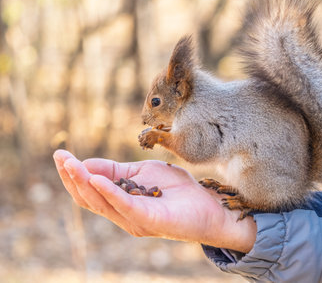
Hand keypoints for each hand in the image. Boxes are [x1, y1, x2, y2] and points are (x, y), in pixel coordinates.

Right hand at [53, 149, 256, 252]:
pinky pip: (125, 206)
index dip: (74, 173)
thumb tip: (87, 165)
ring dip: (84, 183)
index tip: (60, 154)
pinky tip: (96, 178)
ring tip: (71, 165)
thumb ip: (117, 171)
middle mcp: (123, 214)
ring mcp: (135, 219)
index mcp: (120, 203)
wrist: (208, 205)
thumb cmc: (177, 190)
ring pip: (101, 203)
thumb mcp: (142, 173)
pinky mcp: (149, 220)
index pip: (90, 190)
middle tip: (60, 158)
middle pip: (89, 198)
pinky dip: (109, 192)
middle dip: (72, 177)